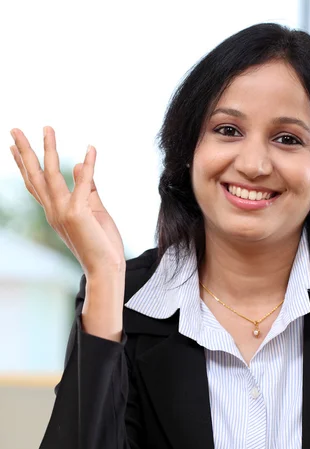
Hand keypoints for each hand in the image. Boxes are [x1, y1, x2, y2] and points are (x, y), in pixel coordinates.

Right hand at [10, 127, 124, 278]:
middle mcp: (53, 211)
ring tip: (47, 128)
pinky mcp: (77, 214)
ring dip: (49, 149)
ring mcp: (63, 213)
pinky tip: (91, 148)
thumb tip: (80, 163)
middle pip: (34, 176)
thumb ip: (88, 187)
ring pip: (51, 174)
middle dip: (24, 151)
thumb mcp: (94, 211)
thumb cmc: (101, 244)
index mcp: (55, 212)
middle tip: (13, 129)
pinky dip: (88, 165)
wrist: (105, 270)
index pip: (35, 185)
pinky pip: (83, 183)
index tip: (13, 147)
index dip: (23, 165)